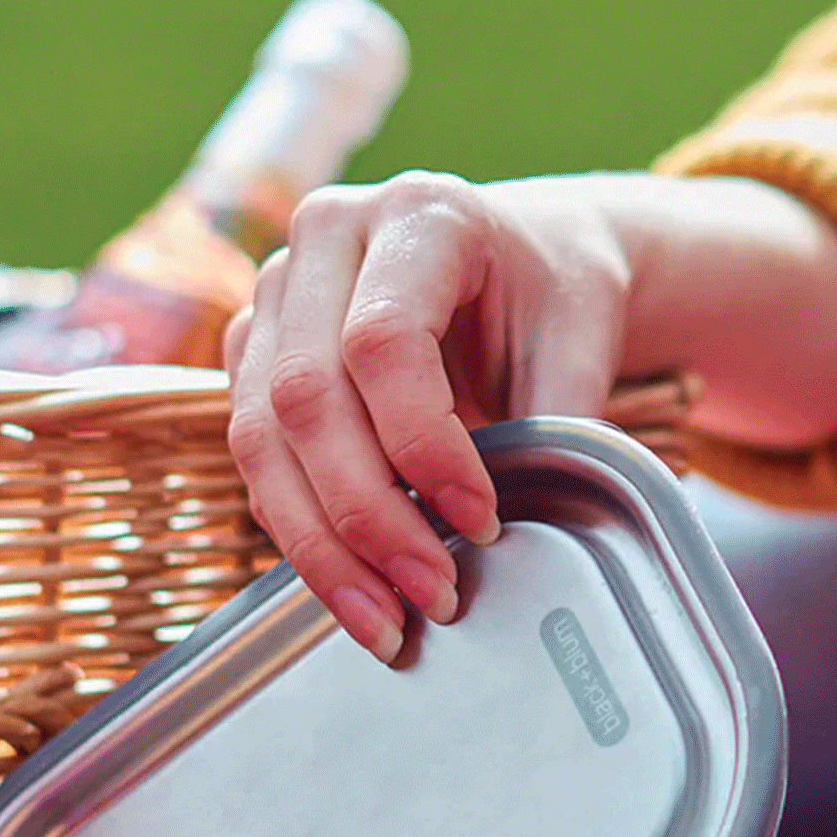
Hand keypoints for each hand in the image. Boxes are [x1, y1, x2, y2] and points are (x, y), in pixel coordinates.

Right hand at [224, 167, 836, 664]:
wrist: (520, 260)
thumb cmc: (553, 294)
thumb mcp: (583, 336)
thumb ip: (561, 419)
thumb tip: (527, 530)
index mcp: (419, 213)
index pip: (383, 341)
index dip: (424, 445)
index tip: (482, 521)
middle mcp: (327, 237)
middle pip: (307, 395)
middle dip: (368, 515)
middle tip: (434, 595)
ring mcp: (276, 293)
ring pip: (261, 436)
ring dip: (322, 546)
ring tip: (387, 623)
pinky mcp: (253, 352)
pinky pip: (255, 458)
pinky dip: (302, 535)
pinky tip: (355, 592)